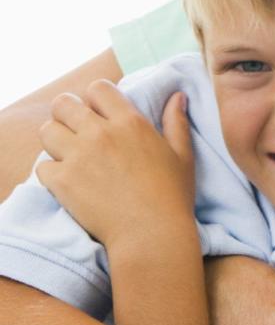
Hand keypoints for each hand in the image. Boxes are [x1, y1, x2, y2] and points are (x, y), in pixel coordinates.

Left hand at [36, 82, 194, 247]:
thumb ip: (176, 122)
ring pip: (47, 131)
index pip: (98, 89)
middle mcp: (100, 134)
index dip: (95, 98)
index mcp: (130, 123)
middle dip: (68, 114)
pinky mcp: (62, 181)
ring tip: (69, 155)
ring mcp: (78, 157)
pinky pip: (42, 166)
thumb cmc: (172, 196)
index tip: (100, 113)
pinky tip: (69, 182)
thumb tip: (177, 96)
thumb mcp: (182, 156)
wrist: (151, 235)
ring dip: (56, 140)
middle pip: (64, 104)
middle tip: (78, 132)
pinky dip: (52, 173)